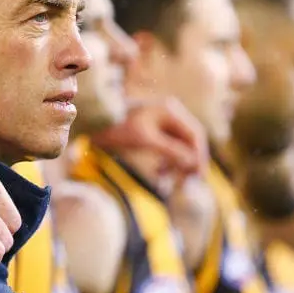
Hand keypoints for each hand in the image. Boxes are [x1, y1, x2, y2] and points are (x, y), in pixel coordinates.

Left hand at [91, 96, 208, 180]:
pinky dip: (166, 160)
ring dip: (176, 163)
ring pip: (179, 145)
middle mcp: (170, 113)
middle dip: (188, 161)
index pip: (195, 134)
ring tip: (165, 178)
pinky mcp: (153, 129)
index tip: (198, 176)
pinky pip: (168, 146)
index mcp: (171, 110)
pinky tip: (159, 173)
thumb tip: (193, 162)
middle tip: (186, 182)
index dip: (199, 155)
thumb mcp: (146, 140)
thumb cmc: (118, 127)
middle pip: (189, 140)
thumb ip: (171, 150)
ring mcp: (162, 120)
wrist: (94, 121)